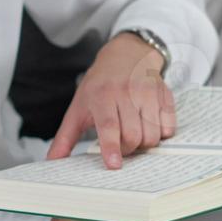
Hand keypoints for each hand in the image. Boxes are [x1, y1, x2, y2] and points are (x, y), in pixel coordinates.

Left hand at [47, 32, 174, 168]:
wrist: (125, 55)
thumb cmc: (99, 85)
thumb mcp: (78, 107)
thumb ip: (65, 138)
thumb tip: (52, 162)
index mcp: (102, 96)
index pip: (108, 126)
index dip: (111, 147)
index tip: (113, 165)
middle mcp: (127, 92)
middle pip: (133, 135)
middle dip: (128, 149)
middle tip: (121, 147)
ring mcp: (148, 93)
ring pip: (153, 134)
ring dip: (144, 144)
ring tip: (134, 136)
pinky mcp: (165, 95)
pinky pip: (169, 127)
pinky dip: (161, 135)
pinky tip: (150, 127)